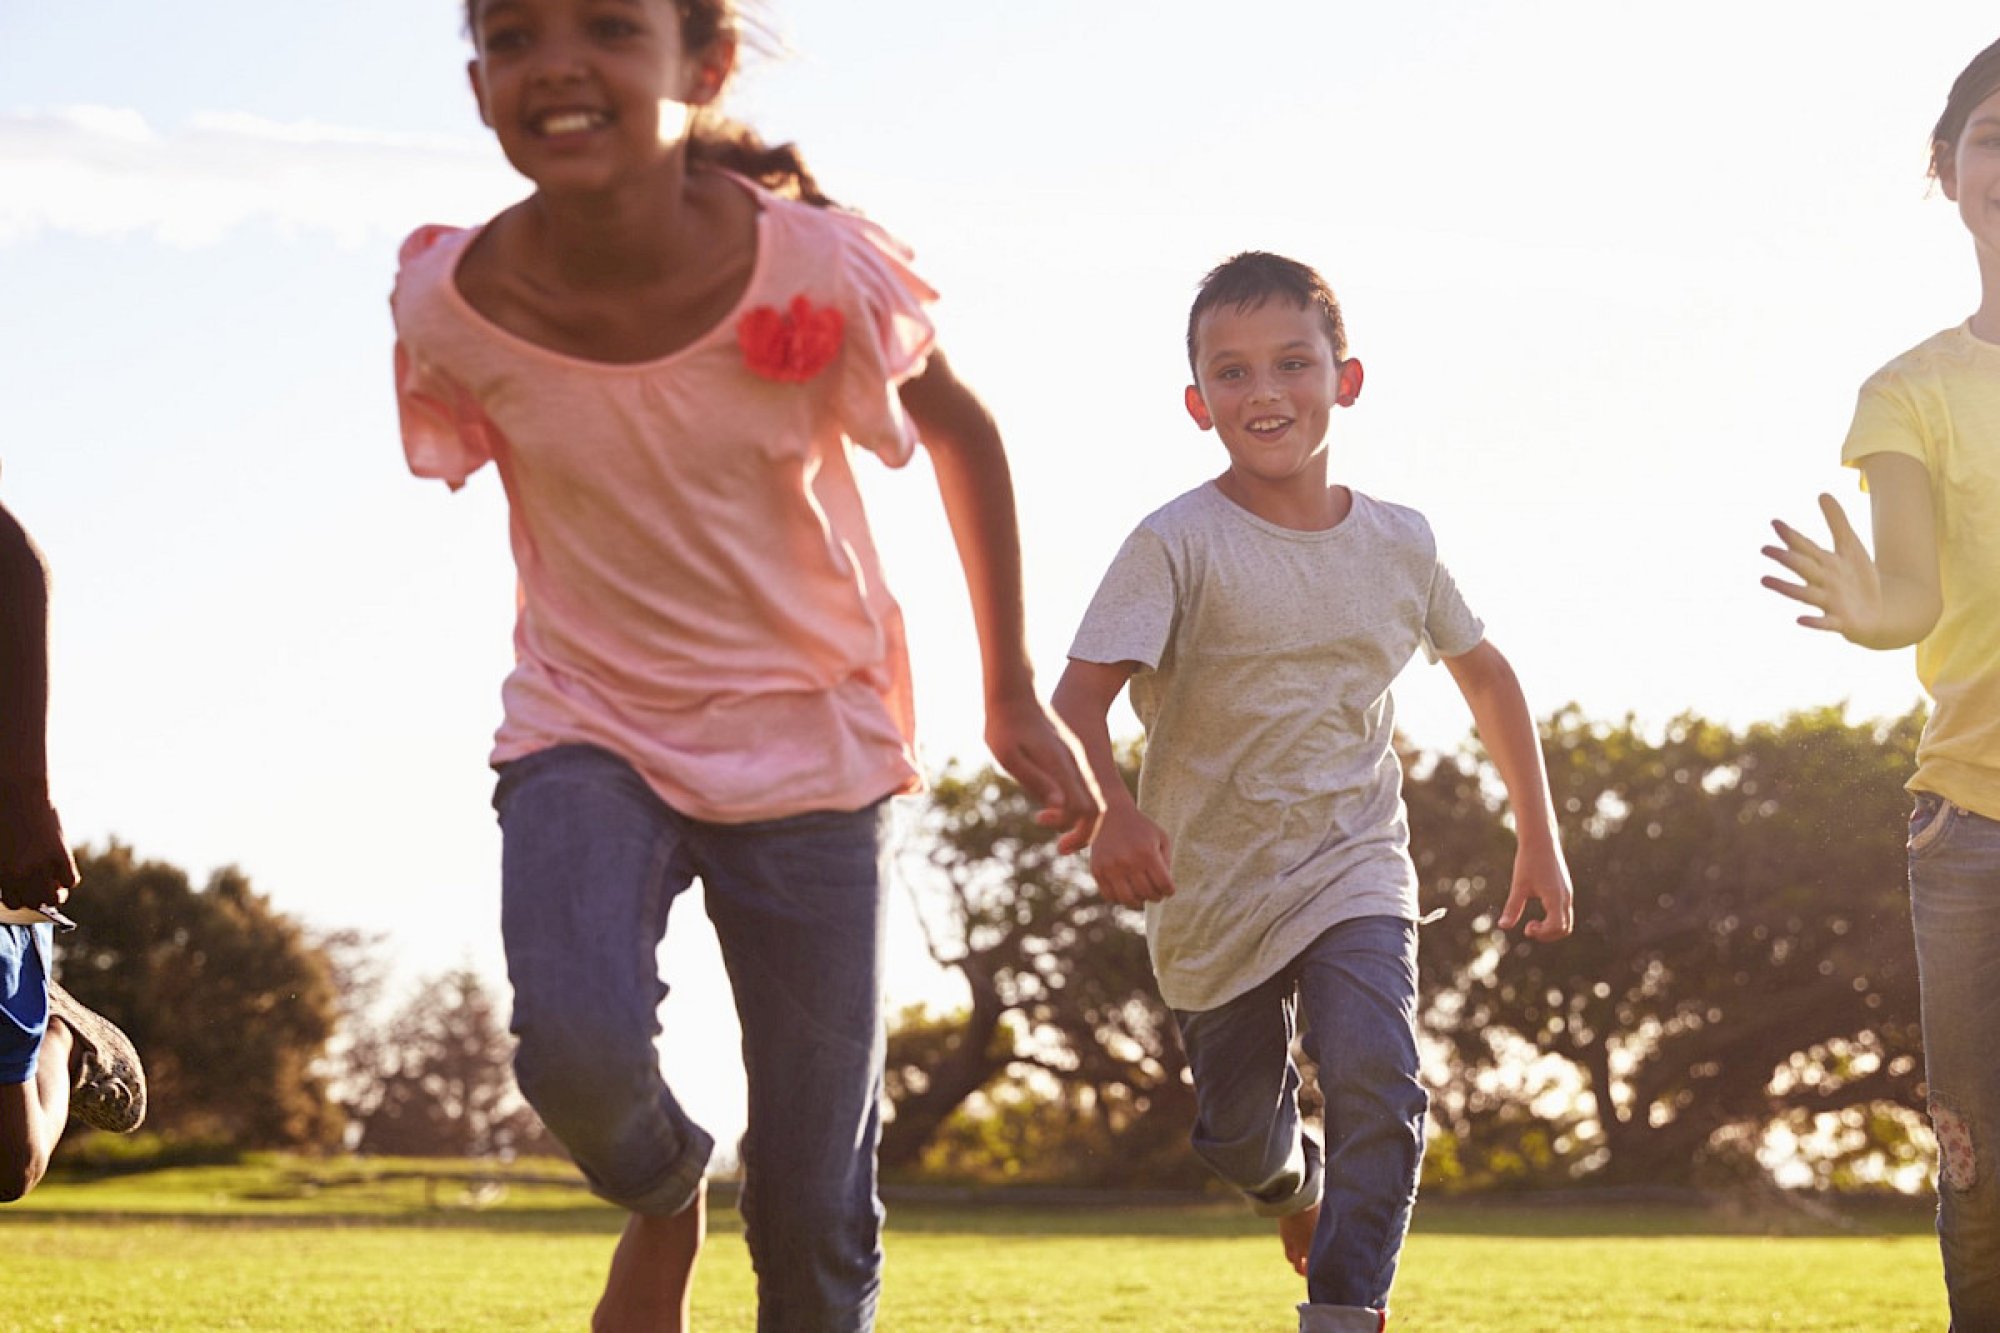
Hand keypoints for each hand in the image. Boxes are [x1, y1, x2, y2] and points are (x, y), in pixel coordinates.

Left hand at [0, 796, 77, 911]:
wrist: (16, 792)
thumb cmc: (2, 814)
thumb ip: (5, 866)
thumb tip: (15, 878)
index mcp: (1, 872)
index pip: (13, 902)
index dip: (21, 898)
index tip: (25, 891)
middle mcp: (21, 874)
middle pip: (34, 903)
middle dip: (38, 898)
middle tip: (42, 887)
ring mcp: (42, 865)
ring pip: (54, 898)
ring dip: (55, 893)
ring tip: (55, 882)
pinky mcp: (60, 855)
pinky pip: (70, 880)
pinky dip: (68, 879)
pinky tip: (63, 868)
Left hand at [984, 695, 1102, 853]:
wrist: (1012, 692)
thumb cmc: (1004, 726)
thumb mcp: (1010, 757)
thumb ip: (1035, 781)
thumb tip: (1058, 806)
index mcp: (1062, 767)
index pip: (1087, 810)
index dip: (1077, 832)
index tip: (1051, 835)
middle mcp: (1075, 764)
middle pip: (1097, 808)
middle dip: (1085, 833)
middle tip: (1062, 847)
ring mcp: (1075, 758)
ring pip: (1092, 797)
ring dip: (1079, 819)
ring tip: (1052, 826)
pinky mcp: (1069, 754)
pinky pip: (1082, 786)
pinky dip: (1075, 805)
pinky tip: (1052, 806)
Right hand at [1088, 804, 1174, 907]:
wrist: (1110, 815)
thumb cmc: (1141, 829)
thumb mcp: (1161, 838)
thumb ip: (1167, 862)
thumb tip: (1164, 889)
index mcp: (1147, 853)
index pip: (1164, 885)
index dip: (1169, 891)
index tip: (1168, 889)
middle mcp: (1128, 861)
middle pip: (1147, 894)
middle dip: (1156, 896)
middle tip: (1156, 893)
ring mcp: (1111, 867)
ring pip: (1128, 899)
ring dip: (1138, 901)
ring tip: (1141, 895)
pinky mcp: (1097, 870)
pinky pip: (1110, 896)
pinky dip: (1120, 898)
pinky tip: (1126, 890)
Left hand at [1498, 840, 1570, 940]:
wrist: (1541, 839)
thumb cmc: (1528, 861)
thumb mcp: (1518, 885)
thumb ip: (1512, 907)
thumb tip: (1502, 926)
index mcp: (1555, 898)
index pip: (1557, 927)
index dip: (1542, 933)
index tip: (1526, 927)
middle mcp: (1565, 898)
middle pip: (1565, 929)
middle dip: (1547, 935)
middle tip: (1529, 928)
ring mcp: (1567, 894)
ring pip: (1566, 921)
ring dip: (1551, 928)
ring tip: (1532, 923)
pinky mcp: (1565, 889)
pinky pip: (1564, 912)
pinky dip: (1553, 919)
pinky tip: (1538, 912)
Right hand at [1761, 495, 1887, 644]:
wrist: (1879, 612)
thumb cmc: (1859, 578)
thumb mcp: (1850, 546)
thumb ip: (1836, 521)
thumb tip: (1822, 494)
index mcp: (1823, 563)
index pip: (1804, 547)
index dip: (1792, 535)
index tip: (1775, 523)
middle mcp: (1822, 581)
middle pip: (1802, 567)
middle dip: (1785, 558)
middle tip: (1765, 549)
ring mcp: (1829, 602)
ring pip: (1805, 593)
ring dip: (1786, 588)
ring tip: (1765, 580)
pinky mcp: (1840, 622)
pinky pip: (1825, 623)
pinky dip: (1813, 622)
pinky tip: (1800, 620)